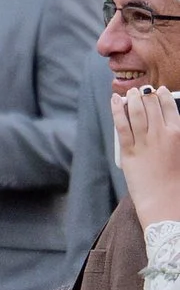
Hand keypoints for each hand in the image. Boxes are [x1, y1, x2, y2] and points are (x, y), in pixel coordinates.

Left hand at [114, 85, 179, 226]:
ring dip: (132, 99)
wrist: (164, 200)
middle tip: (141, 90)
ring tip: (129, 93)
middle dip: (146, 95)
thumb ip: (175, 137)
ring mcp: (144, 142)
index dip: (163, 96)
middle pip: (152, 106)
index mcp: (178, 133)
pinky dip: (118, 111)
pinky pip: (121, 125)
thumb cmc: (176, 181)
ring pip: (137, 112)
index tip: (159, 91)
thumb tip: (170, 126)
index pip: (170, 107)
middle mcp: (161, 134)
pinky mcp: (128, 151)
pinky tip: (115, 101)